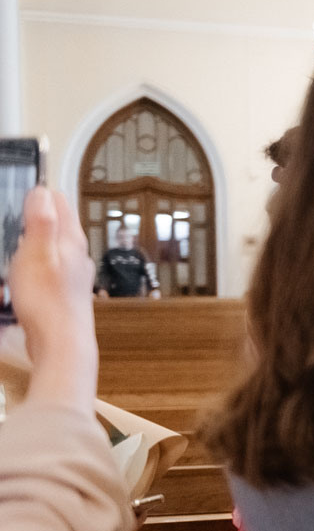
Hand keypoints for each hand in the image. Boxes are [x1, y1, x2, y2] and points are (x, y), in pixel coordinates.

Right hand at [9, 187, 98, 412]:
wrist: (62, 343)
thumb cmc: (48, 302)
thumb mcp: (36, 254)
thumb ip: (41, 223)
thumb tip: (43, 192)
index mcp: (72, 241)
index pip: (60, 203)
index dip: (40, 193)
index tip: (24, 187)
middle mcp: (78, 255)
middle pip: (59, 224)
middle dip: (38, 215)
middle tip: (19, 210)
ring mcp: (74, 274)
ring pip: (56, 247)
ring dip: (37, 240)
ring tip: (21, 238)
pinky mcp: (66, 292)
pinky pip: (51, 268)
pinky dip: (37, 263)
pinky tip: (28, 272)